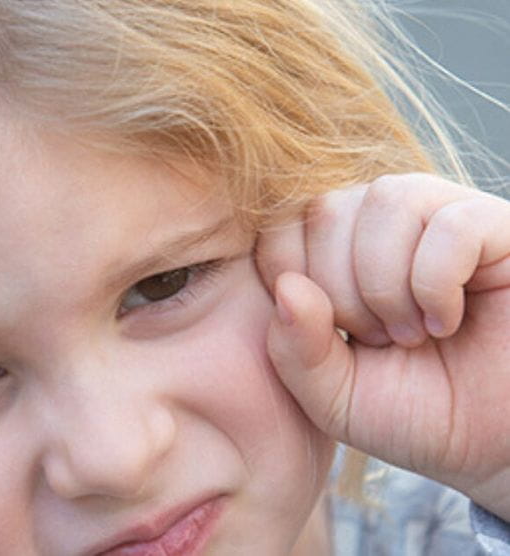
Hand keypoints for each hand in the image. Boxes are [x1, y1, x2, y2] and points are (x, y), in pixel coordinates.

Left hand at [257, 173, 509, 518]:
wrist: (495, 439)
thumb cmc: (415, 412)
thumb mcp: (334, 396)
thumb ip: (295, 350)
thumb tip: (287, 286)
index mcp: (337, 250)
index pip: (283, 225)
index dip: (291, 280)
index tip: (331, 335)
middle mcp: (384, 222)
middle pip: (327, 209)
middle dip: (339, 290)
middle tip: (378, 341)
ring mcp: (441, 215)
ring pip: (387, 199)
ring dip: (386, 283)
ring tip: (412, 334)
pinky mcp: (499, 226)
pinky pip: (453, 224)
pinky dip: (437, 281)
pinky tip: (446, 322)